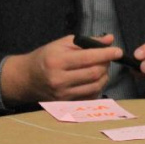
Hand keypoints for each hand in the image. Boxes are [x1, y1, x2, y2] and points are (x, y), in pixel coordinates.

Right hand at [1, 34, 121, 104]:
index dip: (106, 54)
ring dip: (104, 76)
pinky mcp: (65, 104)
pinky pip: (90, 97)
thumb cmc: (45, 57)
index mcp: (57, 61)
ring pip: (95, 86)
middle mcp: (59, 80)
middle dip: (106, 65)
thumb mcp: (62, 44)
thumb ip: (87, 41)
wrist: (26, 79)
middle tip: (107, 59)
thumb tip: (109, 39)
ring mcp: (62, 95)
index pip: (88, 58)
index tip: (118, 51)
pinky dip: (97, 87)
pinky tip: (94, 80)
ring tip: (101, 68)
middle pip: (95, 74)